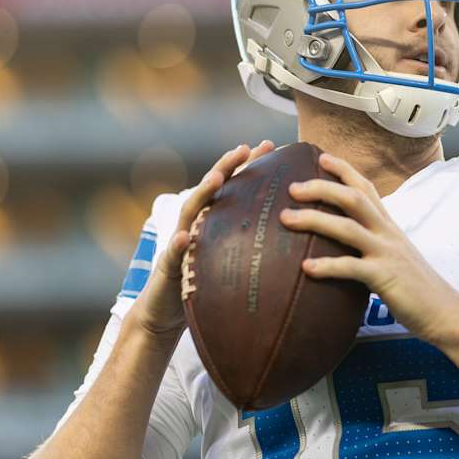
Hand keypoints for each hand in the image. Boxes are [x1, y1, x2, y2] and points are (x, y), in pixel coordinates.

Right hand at [132, 140, 274, 338]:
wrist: (167, 313)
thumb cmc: (206, 285)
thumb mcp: (232, 260)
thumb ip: (251, 242)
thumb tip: (292, 231)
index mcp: (213, 221)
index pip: (232, 187)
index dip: (248, 165)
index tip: (270, 145)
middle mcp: (194, 224)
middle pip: (211, 190)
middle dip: (227, 165)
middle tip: (245, 147)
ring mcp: (178, 243)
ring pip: (190, 213)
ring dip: (202, 194)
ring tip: (217, 177)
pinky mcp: (168, 268)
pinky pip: (171, 255)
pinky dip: (176, 244)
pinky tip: (182, 236)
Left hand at [278, 151, 458, 347]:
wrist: (446, 312)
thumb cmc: (417, 289)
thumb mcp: (397, 257)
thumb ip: (375, 245)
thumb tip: (347, 247)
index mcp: (390, 227)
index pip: (367, 188)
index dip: (344, 170)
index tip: (321, 157)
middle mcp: (389, 234)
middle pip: (354, 198)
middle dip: (321, 188)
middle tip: (292, 188)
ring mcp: (387, 253)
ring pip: (347, 227)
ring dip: (314, 220)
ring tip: (286, 218)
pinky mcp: (385, 277)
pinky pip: (352, 268)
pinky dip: (327, 265)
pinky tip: (306, 267)